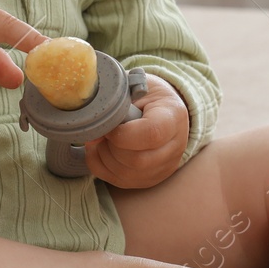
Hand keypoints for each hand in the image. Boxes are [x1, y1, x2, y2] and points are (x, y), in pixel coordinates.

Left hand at [83, 72, 188, 188]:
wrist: (164, 109)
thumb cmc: (147, 94)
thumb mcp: (135, 85)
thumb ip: (116, 103)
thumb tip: (94, 131)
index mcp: (173, 117)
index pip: (151, 134)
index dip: (122, 134)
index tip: (110, 125)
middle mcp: (174, 147)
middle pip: (137, 160)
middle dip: (111, 146)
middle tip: (103, 130)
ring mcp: (164, 167)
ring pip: (126, 174)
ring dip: (105, 157)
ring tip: (103, 138)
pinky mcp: (150, 179)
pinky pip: (119, 181)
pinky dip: (102, 166)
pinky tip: (101, 149)